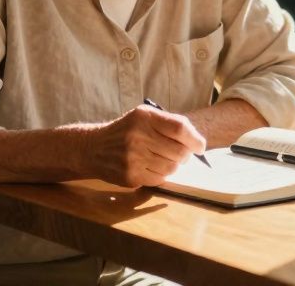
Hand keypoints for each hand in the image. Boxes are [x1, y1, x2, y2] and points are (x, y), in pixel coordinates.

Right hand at [86, 105, 205, 187]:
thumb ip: (168, 123)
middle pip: (179, 151)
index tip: (200, 147)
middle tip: (181, 154)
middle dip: (185, 155)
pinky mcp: (130, 176)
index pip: (179, 128)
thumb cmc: (126, 131)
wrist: (94, 148)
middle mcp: (138, 136)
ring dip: (174, 165)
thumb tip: (196, 141)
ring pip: (171, 167)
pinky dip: (162, 174)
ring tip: (164, 159)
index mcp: (144, 117)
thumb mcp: (143, 117)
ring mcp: (133, 158)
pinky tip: (153, 167)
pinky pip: (160, 178)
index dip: (195, 139)